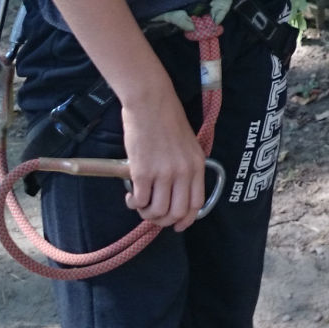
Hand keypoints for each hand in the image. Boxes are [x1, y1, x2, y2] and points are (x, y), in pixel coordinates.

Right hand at [118, 88, 206, 231]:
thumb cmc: (167, 119)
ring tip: (140, 203)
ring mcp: (164, 173)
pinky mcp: (143, 171)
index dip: (186, 220)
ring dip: (146, 214)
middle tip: (152, 214)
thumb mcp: (188, 144)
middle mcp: (183, 172)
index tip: (177, 225)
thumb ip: (186, 167)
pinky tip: (131, 195)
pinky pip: (140, 201)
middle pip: (176, 212)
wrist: (151, 102)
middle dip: (163, 221)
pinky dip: (134, 203)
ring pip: (157, 211)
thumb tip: (178, 192)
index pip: (196, 204)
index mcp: (197, 165)